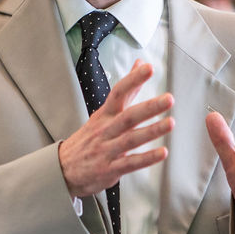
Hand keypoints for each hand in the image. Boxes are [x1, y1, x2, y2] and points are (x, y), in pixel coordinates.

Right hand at [58, 61, 172, 197]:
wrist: (64, 168)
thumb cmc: (90, 138)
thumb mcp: (104, 113)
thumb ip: (127, 90)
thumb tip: (140, 64)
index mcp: (105, 114)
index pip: (118, 92)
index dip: (133, 79)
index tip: (148, 69)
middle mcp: (106, 130)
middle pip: (128, 116)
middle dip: (149, 107)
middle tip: (168, 99)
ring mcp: (107, 149)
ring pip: (130, 139)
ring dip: (152, 131)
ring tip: (170, 123)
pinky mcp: (110, 169)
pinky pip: (130, 163)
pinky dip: (147, 158)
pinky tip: (162, 152)